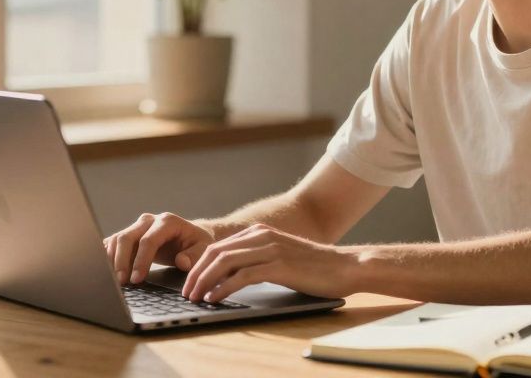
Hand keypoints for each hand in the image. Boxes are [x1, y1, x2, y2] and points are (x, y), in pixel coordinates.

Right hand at [104, 212, 215, 284]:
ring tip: (114, 280)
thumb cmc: (197, 243)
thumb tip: (181, 262)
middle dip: (122, 261)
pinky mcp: (130, 234)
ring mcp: (137, 226)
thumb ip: (194, 255)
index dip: (141, 260)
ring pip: (117, 239)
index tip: (137, 279)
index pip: (148, 240)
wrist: (190, 235)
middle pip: (127, 237)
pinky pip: (114, 243)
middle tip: (121, 282)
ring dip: (112, 260)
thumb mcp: (203, 248)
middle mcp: (149, 220)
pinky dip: (108, 255)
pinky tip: (105, 269)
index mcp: (167, 221)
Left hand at [181, 224, 356, 302]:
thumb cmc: (314, 267)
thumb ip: (257, 260)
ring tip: (194, 298)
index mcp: (260, 233)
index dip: (199, 265)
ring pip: (225, 262)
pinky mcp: (279, 266)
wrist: (345, 266)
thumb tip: (230, 277)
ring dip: (204, 281)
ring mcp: (270, 249)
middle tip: (185, 292)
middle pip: (216, 252)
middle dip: (195, 273)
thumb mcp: (280, 257)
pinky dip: (224, 288)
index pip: (218, 246)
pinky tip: (215, 298)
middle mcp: (262, 236)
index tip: (189, 282)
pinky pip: (243, 276)